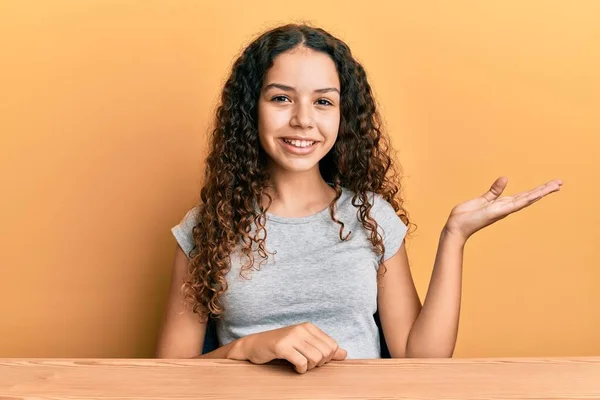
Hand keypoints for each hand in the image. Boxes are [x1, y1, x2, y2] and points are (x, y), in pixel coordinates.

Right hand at [231, 322, 346, 373]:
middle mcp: (301, 329)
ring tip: (300, 365)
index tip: (315, 360)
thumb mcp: (304, 344)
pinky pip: (301, 362)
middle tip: (307, 364)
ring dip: (309, 367)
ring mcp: (291, 337)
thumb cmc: (281, 346)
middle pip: (325, 353)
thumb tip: (344, 354)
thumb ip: (324, 348)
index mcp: (309, 327)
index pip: (332, 345)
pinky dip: (300, 369)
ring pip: (315, 358)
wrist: (254, 345)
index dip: (327, 358)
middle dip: (319, 363)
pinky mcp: (281, 346)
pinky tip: (294, 367)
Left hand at [445, 177, 562, 241]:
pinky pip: (515, 204)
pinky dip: (526, 199)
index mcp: (502, 204)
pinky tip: (537, 194)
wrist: (456, 227)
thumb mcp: (482, 199)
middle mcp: (506, 208)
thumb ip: (494, 191)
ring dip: (541, 193)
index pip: (524, 195)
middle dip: (545, 190)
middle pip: (530, 197)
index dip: (538, 190)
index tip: (551, 184)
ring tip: (556, 186)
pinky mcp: (498, 211)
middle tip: (560, 183)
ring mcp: (503, 210)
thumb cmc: (466, 215)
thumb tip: (505, 178)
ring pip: (527, 199)